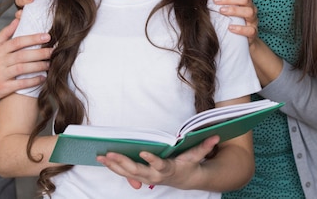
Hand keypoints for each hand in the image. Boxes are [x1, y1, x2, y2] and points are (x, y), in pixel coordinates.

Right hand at [0, 18, 51, 103]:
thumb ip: (4, 34)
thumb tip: (17, 20)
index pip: (17, 41)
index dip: (33, 38)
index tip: (47, 36)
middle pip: (23, 55)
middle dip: (40, 52)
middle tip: (55, 50)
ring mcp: (0, 75)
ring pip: (23, 69)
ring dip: (39, 66)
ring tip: (51, 64)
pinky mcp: (1, 89)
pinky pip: (20, 84)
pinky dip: (32, 81)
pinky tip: (43, 79)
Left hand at [96, 135, 219, 189]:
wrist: (184, 180)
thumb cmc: (188, 166)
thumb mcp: (196, 157)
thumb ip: (204, 147)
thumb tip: (215, 136)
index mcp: (168, 169)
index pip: (159, 166)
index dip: (151, 160)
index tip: (143, 152)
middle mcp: (155, 175)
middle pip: (137, 171)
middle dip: (123, 163)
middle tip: (111, 154)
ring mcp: (146, 177)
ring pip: (127, 173)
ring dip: (113, 165)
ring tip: (101, 156)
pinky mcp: (140, 176)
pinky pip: (124, 173)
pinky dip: (113, 167)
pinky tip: (103, 159)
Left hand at [209, 0, 257, 44]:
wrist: (241, 39)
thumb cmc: (233, 20)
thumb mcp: (227, 7)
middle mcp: (250, 7)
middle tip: (215, 1)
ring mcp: (253, 20)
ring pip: (249, 12)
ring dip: (234, 10)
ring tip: (221, 11)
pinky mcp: (253, 33)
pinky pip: (250, 30)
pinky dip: (240, 29)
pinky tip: (230, 28)